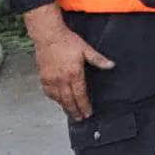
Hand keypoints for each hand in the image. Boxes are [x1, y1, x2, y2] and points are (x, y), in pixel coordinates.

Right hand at [23, 4, 114, 119]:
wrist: (48, 36)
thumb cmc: (67, 41)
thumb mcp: (86, 49)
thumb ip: (98, 59)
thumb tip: (111, 65)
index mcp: (74, 74)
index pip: (80, 95)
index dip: (84, 105)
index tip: (88, 113)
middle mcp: (62, 79)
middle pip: (69, 100)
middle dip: (75, 111)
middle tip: (80, 118)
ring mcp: (51, 80)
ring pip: (58, 98)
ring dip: (64, 107)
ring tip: (70, 112)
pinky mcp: (43, 77)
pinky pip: (48, 93)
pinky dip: (54, 99)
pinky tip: (58, 100)